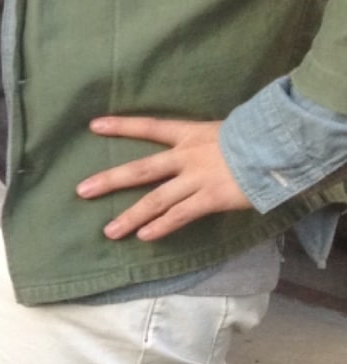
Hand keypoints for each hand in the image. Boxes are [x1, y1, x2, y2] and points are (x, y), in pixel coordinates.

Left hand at [76, 117, 251, 240]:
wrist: (281, 146)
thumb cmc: (259, 138)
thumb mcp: (226, 131)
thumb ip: (206, 142)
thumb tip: (198, 150)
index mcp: (190, 134)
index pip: (149, 127)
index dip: (121, 126)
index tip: (94, 125)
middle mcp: (187, 156)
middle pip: (140, 169)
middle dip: (109, 180)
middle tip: (82, 191)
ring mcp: (197, 178)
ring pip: (155, 200)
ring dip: (130, 217)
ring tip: (109, 232)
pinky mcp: (211, 198)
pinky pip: (180, 215)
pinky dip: (162, 227)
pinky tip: (144, 237)